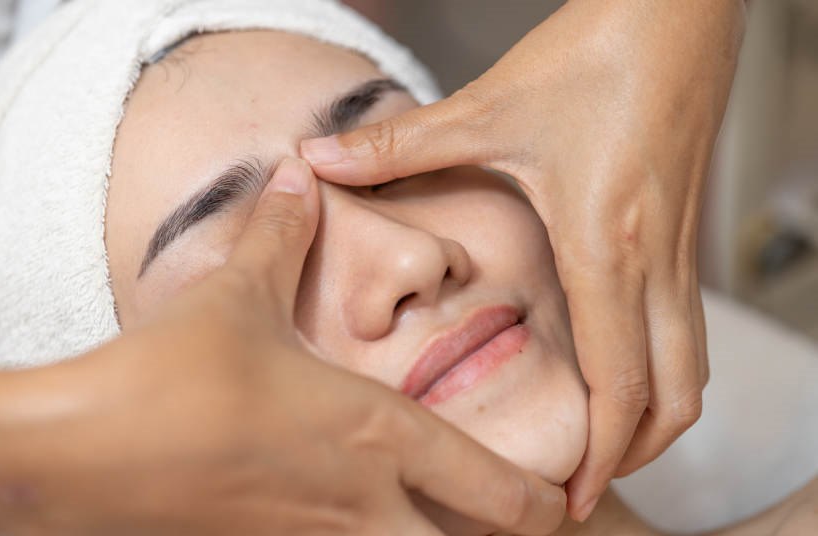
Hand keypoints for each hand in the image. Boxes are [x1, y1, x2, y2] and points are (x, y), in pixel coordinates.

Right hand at [0, 158, 561, 534]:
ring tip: (448, 529)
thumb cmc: (173, 371)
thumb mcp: (235, 291)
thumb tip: (296, 175)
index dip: (536, 501)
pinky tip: (350, 529)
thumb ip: (280, 233)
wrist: (80, 451)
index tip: (559, 502)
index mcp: (374, 434)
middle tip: (521, 523)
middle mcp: (360, 502)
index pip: (490, 485)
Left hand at [301, 0, 745, 520]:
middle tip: (585, 485)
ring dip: (656, 416)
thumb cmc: (595, 56)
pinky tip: (624, 364)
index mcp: (604, 246)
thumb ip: (399, 144)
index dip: (598, 455)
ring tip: (608, 444)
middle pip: (671, 398)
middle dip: (632, 454)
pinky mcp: (682, 228)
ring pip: (691, 366)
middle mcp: (652, 260)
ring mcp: (678, 247)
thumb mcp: (489, 108)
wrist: (677, 10)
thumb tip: (319, 157)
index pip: (618, 384)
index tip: (567, 498)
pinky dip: (663, 368)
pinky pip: (687, 325)